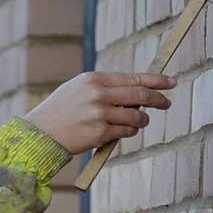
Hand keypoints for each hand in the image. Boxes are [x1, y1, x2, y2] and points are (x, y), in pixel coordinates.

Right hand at [23, 71, 174, 153]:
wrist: (40, 133)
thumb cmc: (61, 110)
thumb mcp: (79, 89)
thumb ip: (106, 87)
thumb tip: (138, 90)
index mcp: (94, 79)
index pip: (133, 78)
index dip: (156, 80)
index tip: (171, 82)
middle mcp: (98, 95)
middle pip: (140, 96)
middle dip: (158, 100)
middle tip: (166, 103)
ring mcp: (100, 115)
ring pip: (136, 117)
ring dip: (142, 120)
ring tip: (139, 121)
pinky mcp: (100, 134)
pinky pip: (127, 132)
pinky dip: (129, 132)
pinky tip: (123, 131)